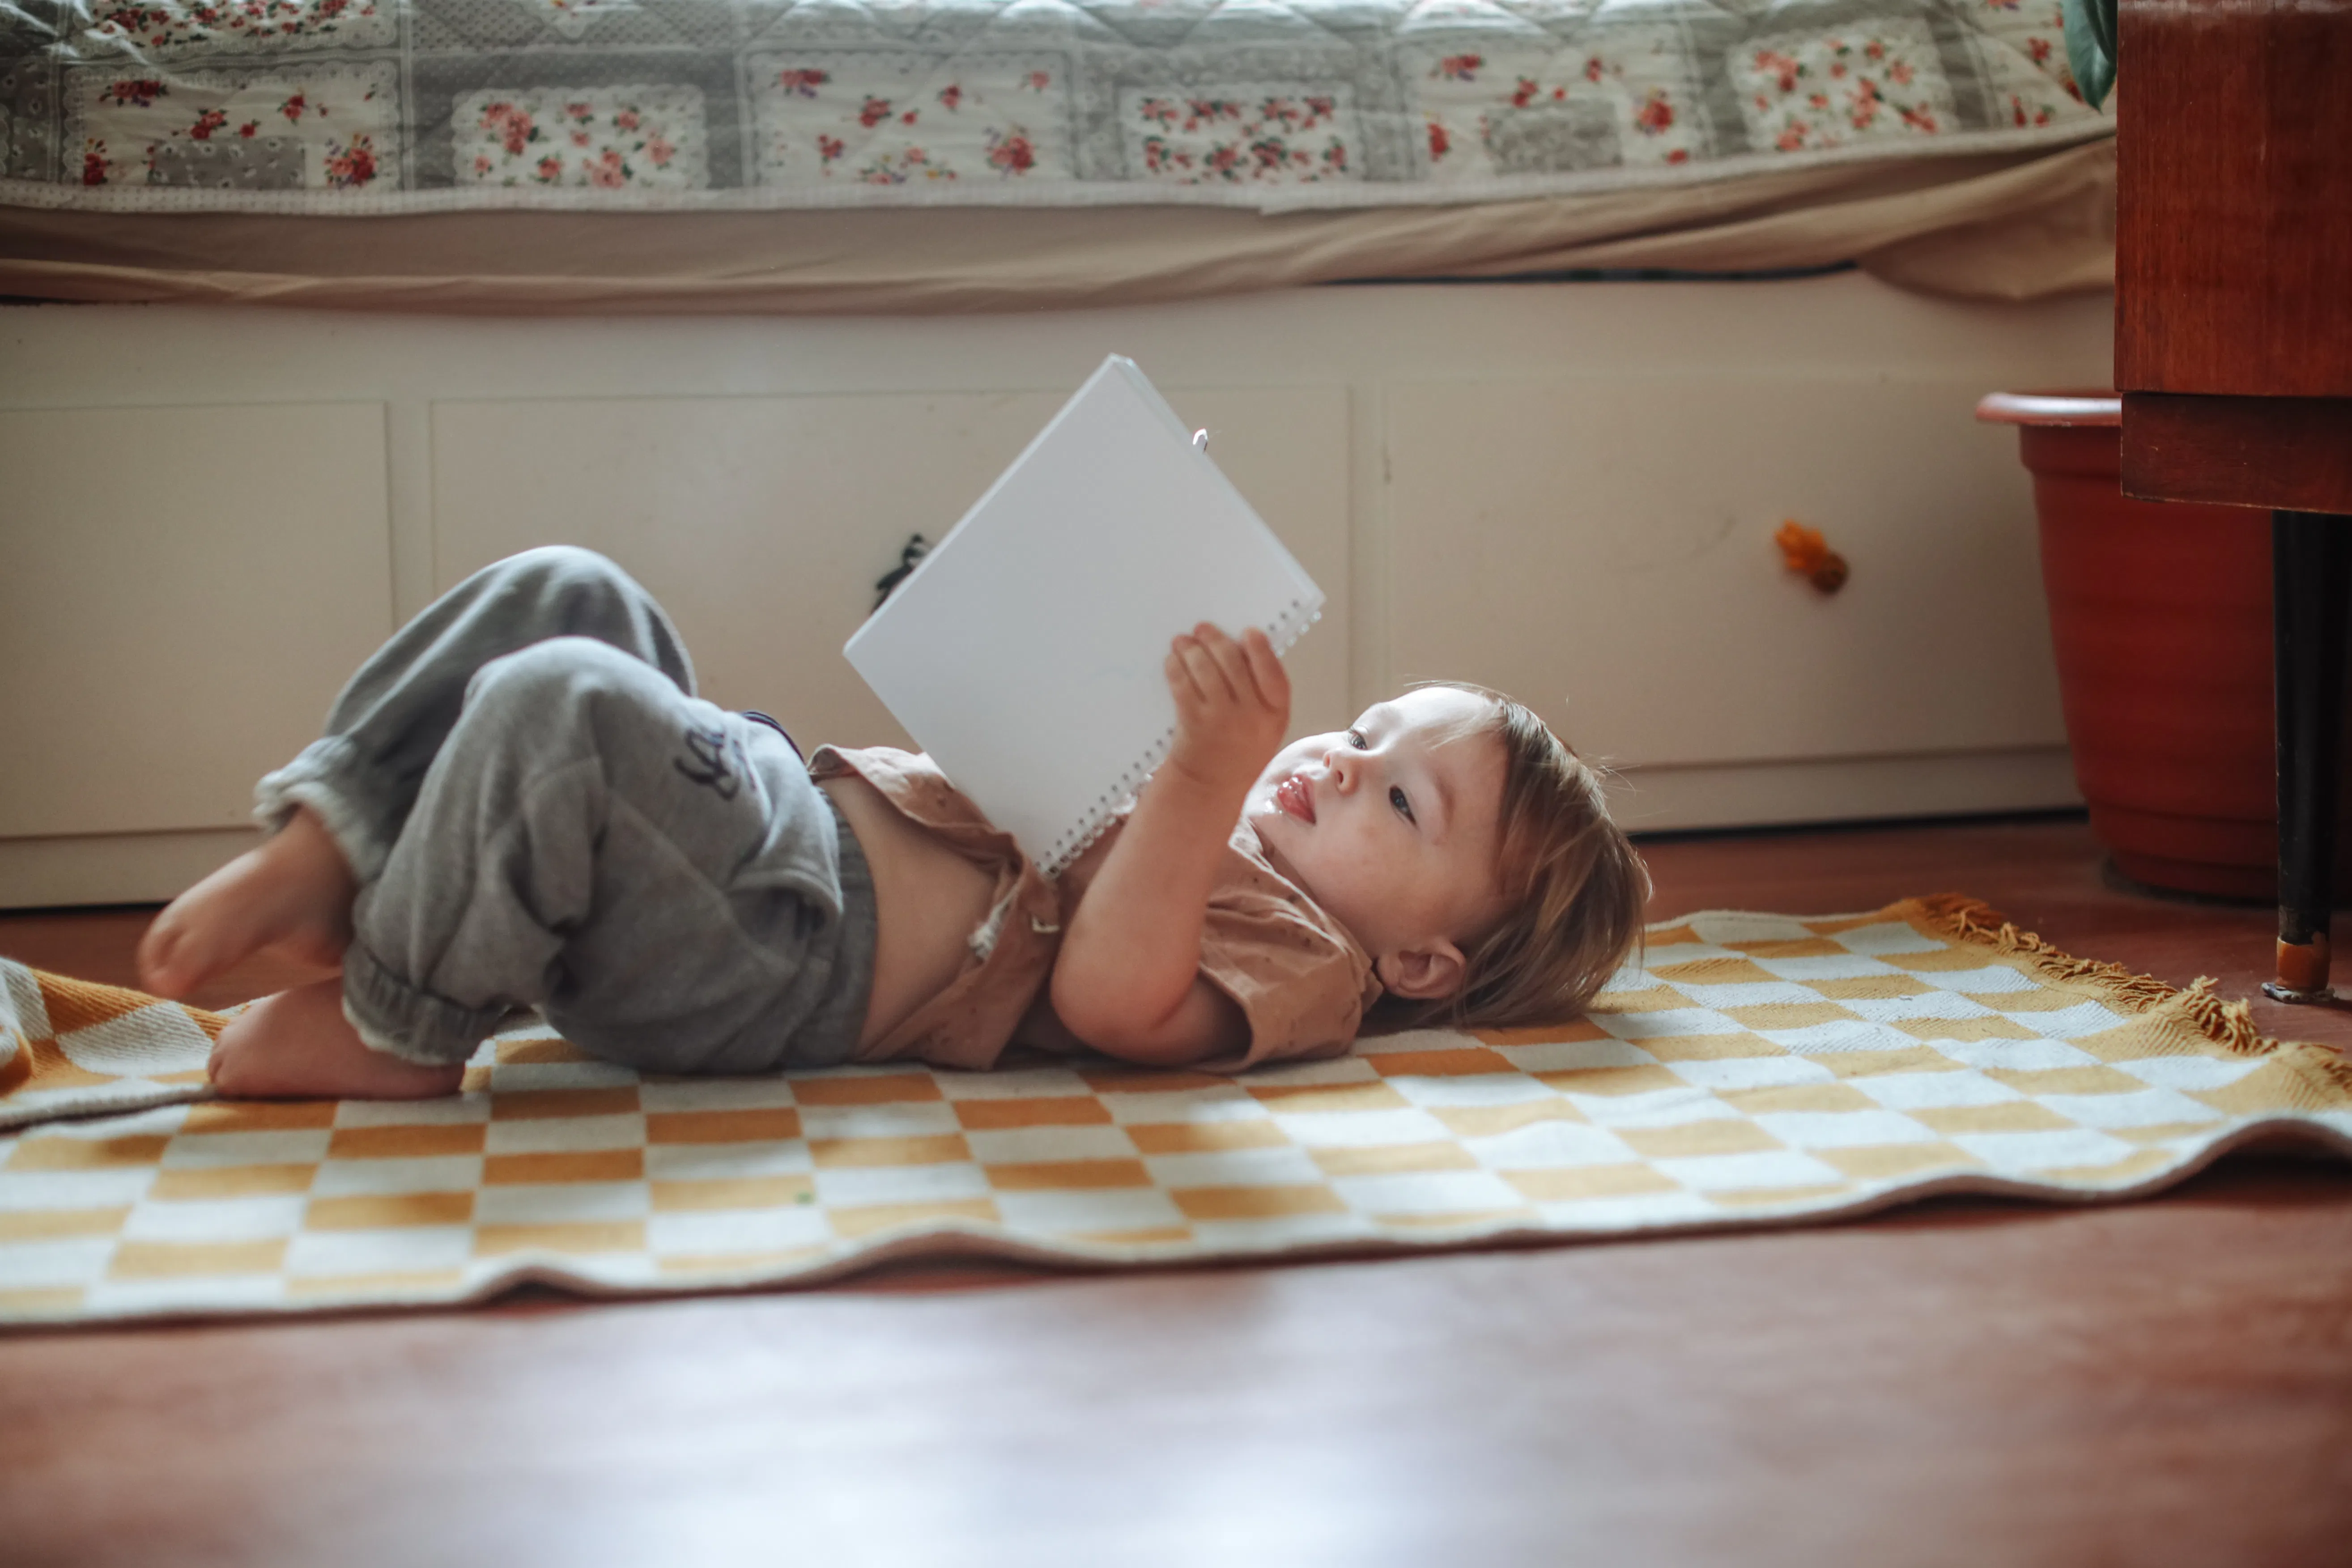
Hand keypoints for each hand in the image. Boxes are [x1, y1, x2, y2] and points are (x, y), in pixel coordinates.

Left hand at [1161, 623, 1289, 803]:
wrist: (1211, 787)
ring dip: (1191, 649)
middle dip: (1215, 640)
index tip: (1249, 632)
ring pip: (1205, 670)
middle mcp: (1251, 717)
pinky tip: (1172, 661)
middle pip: (1233, 664)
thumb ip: (1259, 692)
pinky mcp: (1193, 724)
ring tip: (1182, 641)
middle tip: (1202, 628)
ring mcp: (1221, 720)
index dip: (1261, 651)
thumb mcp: (1263, 725)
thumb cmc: (1240, 748)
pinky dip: (1176, 668)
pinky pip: (1183, 685)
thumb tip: (1237, 646)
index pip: (1273, 675)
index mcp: (1275, 715)